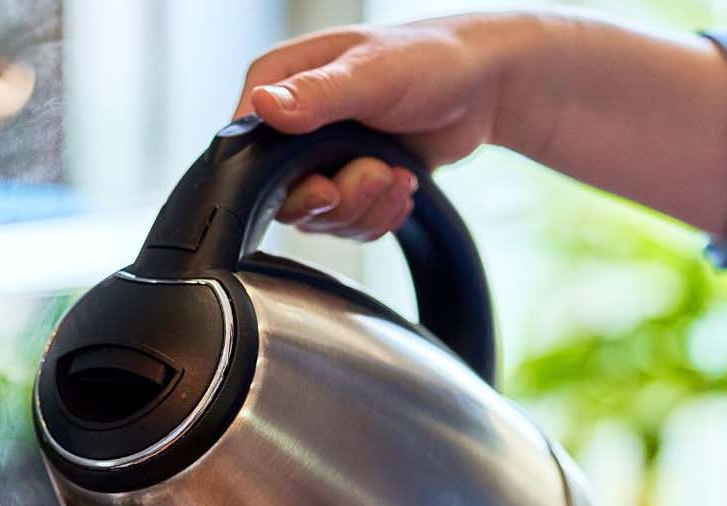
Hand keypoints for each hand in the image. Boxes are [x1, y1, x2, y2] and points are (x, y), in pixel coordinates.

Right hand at [233, 18, 519, 239]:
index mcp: (280, 81)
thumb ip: (317, 94)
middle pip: (281, 194)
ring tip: (397, 175)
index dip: (277, 178)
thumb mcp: (371, 73)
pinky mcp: (347, 184)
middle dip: (336, 198)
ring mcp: (319, 158)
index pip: (244, 146)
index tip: (323, 185)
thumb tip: (264, 106)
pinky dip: (378, 217)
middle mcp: (291, 124)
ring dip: (364, 207)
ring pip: (317, 218)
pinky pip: (346, 225)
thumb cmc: (428, 60)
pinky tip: (403, 186)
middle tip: (375, 176)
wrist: (482, 88)